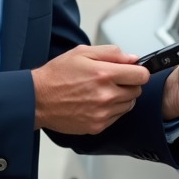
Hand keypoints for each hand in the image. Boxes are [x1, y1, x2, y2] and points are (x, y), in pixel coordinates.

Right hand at [32, 45, 149, 134]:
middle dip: (129, 84)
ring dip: (121, 98)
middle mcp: (106, 95)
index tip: (132, 71)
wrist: (37, 99)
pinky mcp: (97, 126)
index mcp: (104, 74)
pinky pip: (117, 117)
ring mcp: (102, 113)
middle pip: (137, 91)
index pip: (141, 75)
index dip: (138, 71)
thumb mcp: (82, 53)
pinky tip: (96, 103)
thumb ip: (111, 53)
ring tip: (102, 92)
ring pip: (128, 105)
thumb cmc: (56, 75)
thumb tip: (132, 59)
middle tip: (113, 80)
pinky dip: (111, 110)